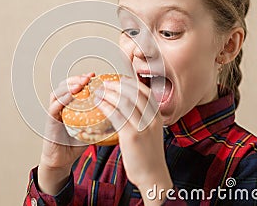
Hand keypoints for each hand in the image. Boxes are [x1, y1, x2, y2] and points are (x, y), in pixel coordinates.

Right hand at [38, 72, 94, 194]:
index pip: (74, 86)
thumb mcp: (92, 129)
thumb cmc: (75, 144)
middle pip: (65, 85)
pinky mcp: (50, 121)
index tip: (95, 75)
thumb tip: (120, 113)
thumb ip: (101, 120)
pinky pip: (54, 107)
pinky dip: (62, 100)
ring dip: (69, 86)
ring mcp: (54, 112)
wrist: (62, 160)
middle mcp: (60, 106)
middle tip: (88, 77)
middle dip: (77, 79)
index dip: (83, 79)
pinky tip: (72, 96)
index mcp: (70, 106)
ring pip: (57, 92)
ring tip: (81, 84)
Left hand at [95, 77, 172, 203]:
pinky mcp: (132, 136)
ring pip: (125, 102)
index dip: (131, 83)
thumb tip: (128, 108)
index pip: (145, 92)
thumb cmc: (148, 156)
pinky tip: (99, 104)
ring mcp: (142, 127)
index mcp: (157, 117)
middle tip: (105, 83)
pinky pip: (117, 115)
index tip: (119, 80)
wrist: (153, 176)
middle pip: (134, 93)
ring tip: (99, 92)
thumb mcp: (151, 133)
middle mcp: (152, 119)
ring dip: (110, 94)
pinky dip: (107, 106)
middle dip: (118, 85)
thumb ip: (143, 120)